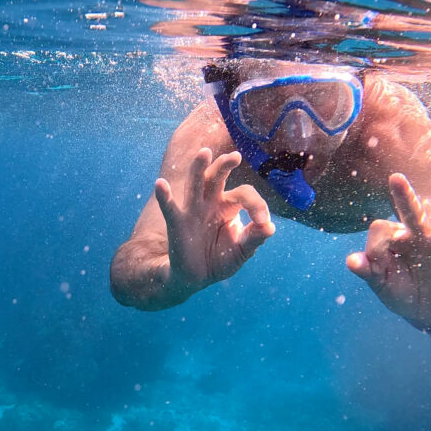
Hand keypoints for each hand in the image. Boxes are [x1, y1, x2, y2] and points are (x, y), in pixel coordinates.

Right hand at [155, 148, 275, 294]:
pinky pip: (170, 207)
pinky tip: (160, 183)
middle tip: (236, 156)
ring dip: (199, 168)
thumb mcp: (242, 251)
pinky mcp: (177, 223)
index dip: (257, 205)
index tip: (263, 222)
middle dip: (225, 165)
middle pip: (217, 177)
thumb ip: (255, 238)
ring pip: (195, 183)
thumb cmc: (220, 259)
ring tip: (204, 152)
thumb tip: (270, 227)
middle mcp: (210, 202)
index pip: (244, 194)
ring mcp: (193, 210)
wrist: (196, 278)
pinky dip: (164, 196)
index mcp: (228, 206)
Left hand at [347, 173, 430, 328]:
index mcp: (397, 240)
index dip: (374, 245)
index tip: (372, 263)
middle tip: (395, 178)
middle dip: (403, 197)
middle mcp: (419, 238)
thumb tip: (351, 261)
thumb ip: (368, 271)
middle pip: (411, 214)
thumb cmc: (401, 291)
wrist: (428, 313)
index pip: (382, 229)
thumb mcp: (381, 284)